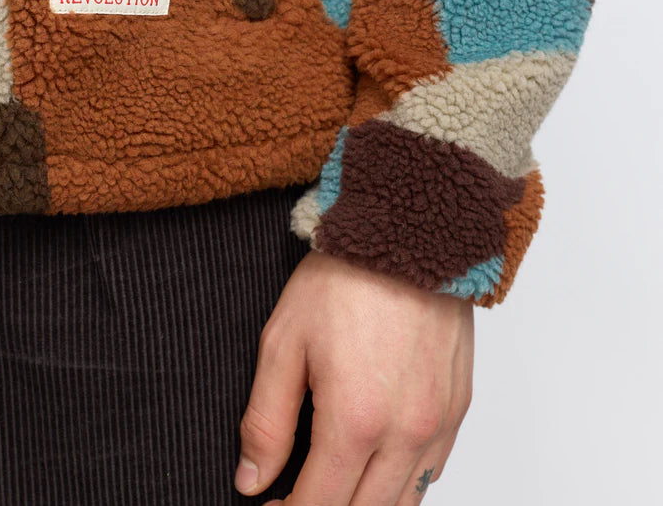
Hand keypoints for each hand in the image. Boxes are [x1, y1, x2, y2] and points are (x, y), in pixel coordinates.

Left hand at [234, 248, 473, 503]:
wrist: (408, 233)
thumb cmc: (345, 278)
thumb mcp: (284, 342)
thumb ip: (266, 421)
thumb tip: (252, 480)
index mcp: (356, 421)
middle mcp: (406, 433)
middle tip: (294, 495)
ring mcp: (439, 422)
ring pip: (404, 503)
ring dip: (365, 501)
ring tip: (333, 481)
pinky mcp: (459, 405)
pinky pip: (433, 472)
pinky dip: (402, 481)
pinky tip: (375, 460)